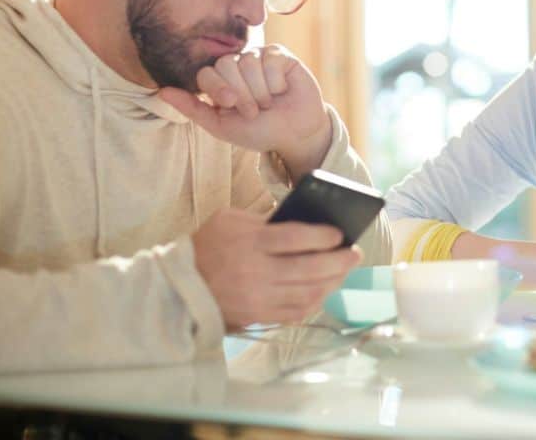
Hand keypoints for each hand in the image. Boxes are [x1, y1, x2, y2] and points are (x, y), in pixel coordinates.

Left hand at [159, 44, 331, 176]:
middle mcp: (237, 65)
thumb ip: (192, 109)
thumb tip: (161, 92)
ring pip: (249, 63)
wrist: (295, 134)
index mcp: (220, 81)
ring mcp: (258, 57)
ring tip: (269, 103)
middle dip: (243, 94)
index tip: (232, 106)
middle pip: (227, 65)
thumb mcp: (221, 126)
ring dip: (261, 91)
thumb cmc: (259, 130)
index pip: (208, 73)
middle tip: (256, 110)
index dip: (219, 89)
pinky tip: (282, 90)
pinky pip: (271, 60)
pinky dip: (277, 82)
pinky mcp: (280, 55)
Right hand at [192, 208, 361, 328]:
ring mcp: (258, 298)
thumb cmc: (209, 245)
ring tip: (343, 272)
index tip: (340, 234)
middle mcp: (256, 272)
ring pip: (308, 294)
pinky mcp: (258, 316)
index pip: (297, 238)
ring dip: (332, 283)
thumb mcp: (230, 220)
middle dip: (339, 262)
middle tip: (355, 254)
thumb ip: (264, 221)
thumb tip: (305, 223)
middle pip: (309, 269)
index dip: (324, 237)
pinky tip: (324, 291)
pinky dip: (315, 302)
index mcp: (250, 243)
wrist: (181, 285)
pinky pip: (296, 313)